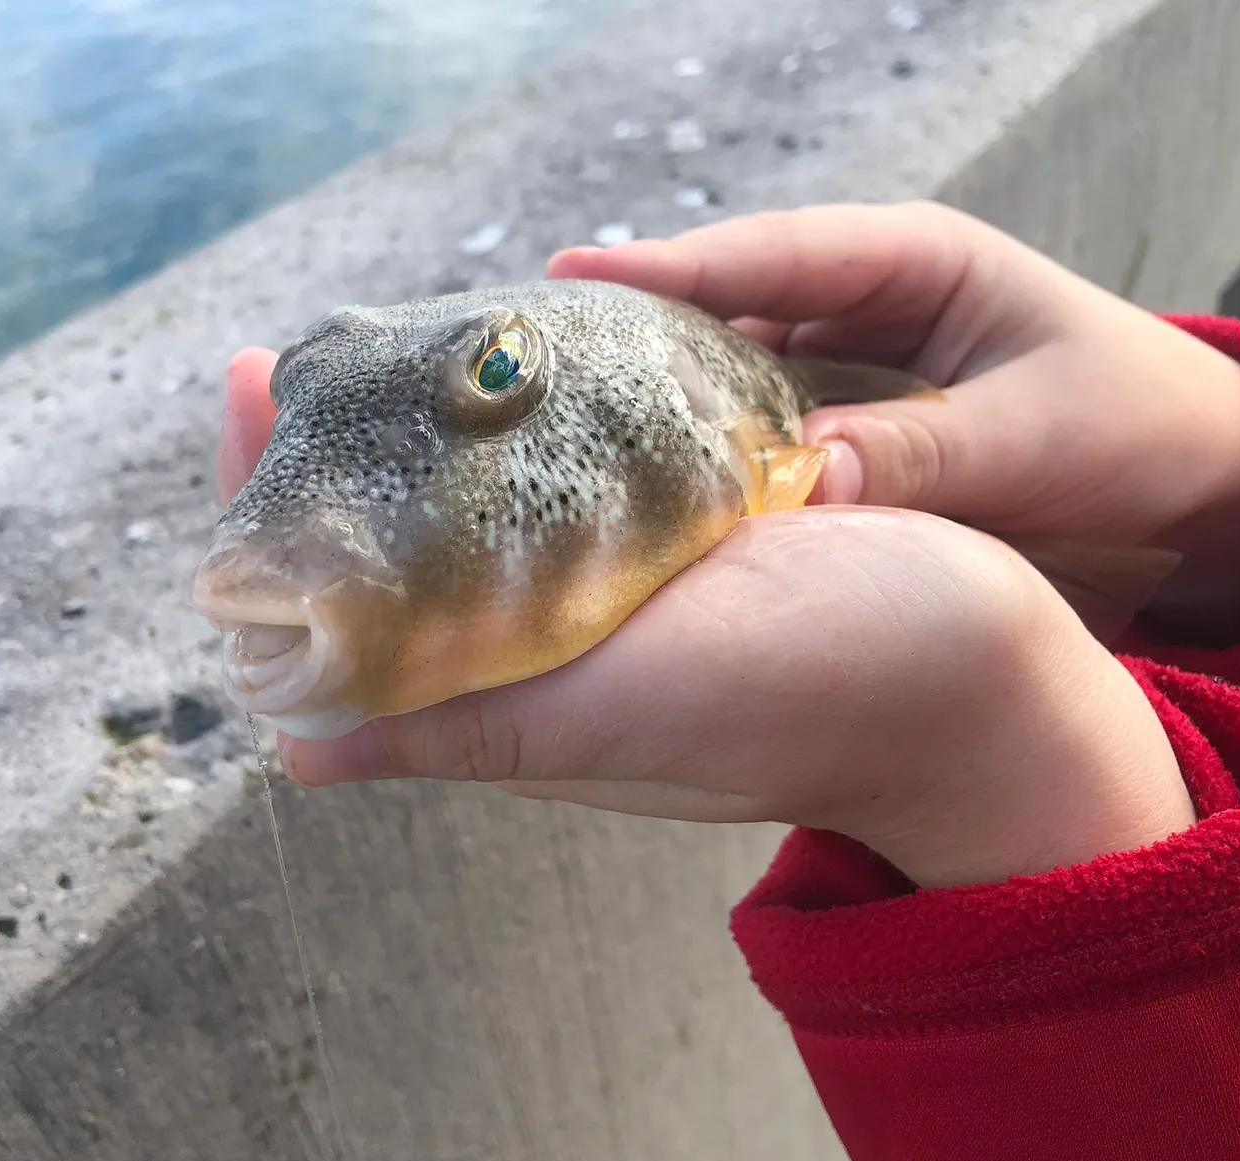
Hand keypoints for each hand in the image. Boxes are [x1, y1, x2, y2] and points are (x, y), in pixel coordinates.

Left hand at [216, 348, 1193, 889]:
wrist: (987, 680)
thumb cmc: (814, 701)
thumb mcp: (612, 719)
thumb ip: (457, 728)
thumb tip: (291, 747)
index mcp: (514, 688)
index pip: (349, 596)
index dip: (282, 503)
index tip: (252, 392)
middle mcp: (553, 639)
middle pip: (406, 539)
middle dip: (345, 446)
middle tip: (315, 342)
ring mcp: (623, 586)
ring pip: (493, 500)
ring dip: (436, 421)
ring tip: (401, 333)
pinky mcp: (692, 537)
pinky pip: (594, 468)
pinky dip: (545, 412)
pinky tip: (528, 353)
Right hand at [546, 201, 1239, 644]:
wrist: (1193, 490)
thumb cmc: (1134, 429)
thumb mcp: (1037, 433)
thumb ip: (923, 453)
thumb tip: (800, 481)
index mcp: (914, 261)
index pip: (773, 253)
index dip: (671, 267)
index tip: (575, 276)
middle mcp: (863, 306)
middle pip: (728, 306)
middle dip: (637, 332)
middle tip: (530, 360)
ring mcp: (849, 370)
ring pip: (731, 376)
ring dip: (663, 407)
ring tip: (561, 433)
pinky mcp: (848, 434)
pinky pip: (761, 439)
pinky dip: (713, 465)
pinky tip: (654, 497)